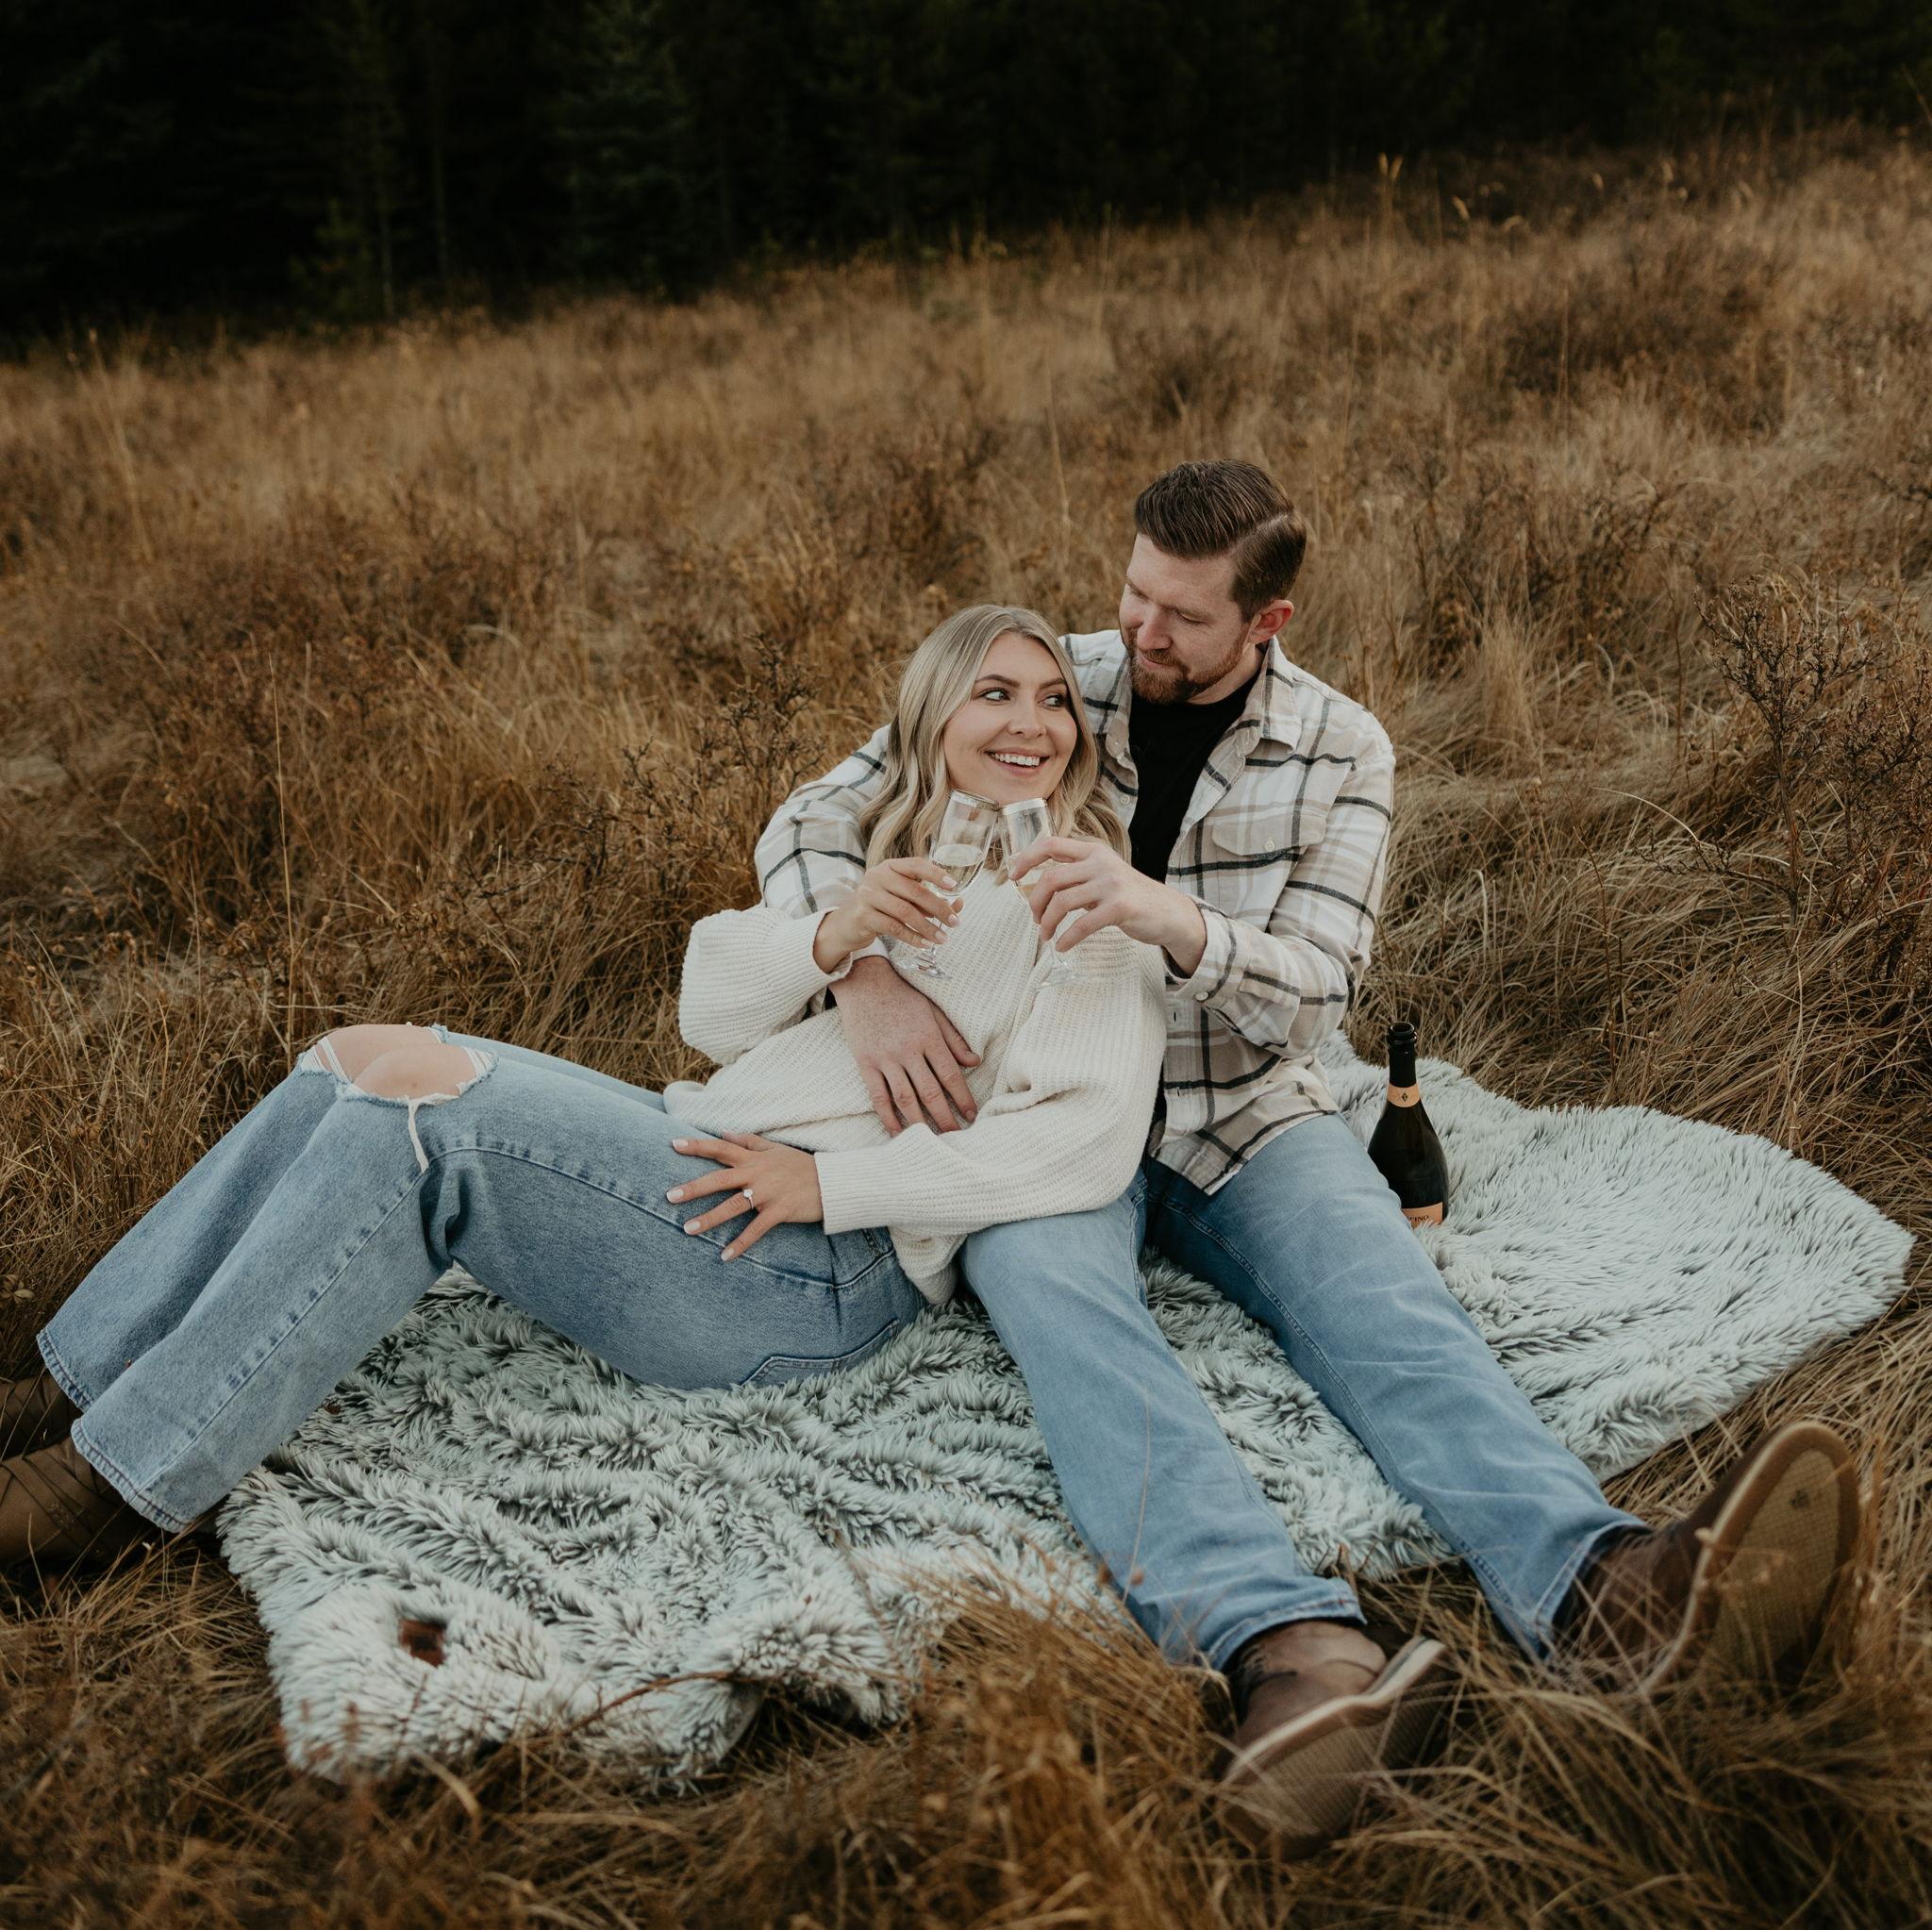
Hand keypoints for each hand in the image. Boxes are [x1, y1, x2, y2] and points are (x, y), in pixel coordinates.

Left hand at [666, 1131, 823, 1260]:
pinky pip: (755, 1231)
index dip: (697, 1146)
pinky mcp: (778, 1212)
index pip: (720, 1148)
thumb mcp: (775, 1148)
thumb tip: (724, 1133)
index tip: (673, 1144)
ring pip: (732, 1207)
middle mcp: (757, 1174)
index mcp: (754, 1158)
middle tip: (670, 1196)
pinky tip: (724, 1256)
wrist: (831, 1182)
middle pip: (719, 1179)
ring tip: (687, 1228)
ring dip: (709, 1219)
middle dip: (693, 1188)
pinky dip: (740, 1244)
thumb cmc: (801, 1165)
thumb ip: (748, 1141)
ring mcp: (767, 1194)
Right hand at [812, 856, 963, 971]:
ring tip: (943, 938)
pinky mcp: (863, 916)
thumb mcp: (903, 898)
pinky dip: (913, 937)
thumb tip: (959, 904)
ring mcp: (868, 895)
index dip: (935, 874)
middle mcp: (877, 877)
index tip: (953, 886)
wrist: (845, 924)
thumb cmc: (880, 908)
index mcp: (890, 867)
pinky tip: (925, 943)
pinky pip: (894, 927)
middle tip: (955, 922)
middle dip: (938, 908)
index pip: (916, 864)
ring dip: (928, 927)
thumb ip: (929, 899)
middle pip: (914, 891)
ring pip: (905, 912)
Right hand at [830, 954, 981, 1134]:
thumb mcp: (934, 1012)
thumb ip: (954, 1039)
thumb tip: (975, 1062)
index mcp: (928, 1037)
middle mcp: (908, 1050)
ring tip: (931, 1139)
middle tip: (957, 1135)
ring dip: (919, 1122)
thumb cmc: (903, 998)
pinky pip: (878, 1096)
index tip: (972, 1115)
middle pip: (930, 1092)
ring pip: (905, 1098)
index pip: (950, 1075)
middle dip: (945, 1117)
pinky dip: (887, 1116)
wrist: (865, 984)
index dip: (963, 1098)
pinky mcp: (865, 1063)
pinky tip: (897, 1131)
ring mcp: (885, 1059)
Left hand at [1008, 837, 1207, 966]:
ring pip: (1063, 902)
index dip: (1027, 858)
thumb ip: (1078, 876)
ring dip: (1048, 923)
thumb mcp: (1104, 876)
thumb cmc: (1131, 897)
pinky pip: (1082, 924)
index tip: (1014, 876)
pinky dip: (1067, 938)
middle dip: (1035, 902)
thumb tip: (1041, 888)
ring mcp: (1111, 883)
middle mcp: (1101, 862)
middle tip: (1035, 919)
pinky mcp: (1120, 906)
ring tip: (1047, 935)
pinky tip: (1063, 946)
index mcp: (1094, 851)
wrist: (1168, 912)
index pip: (1051, 844)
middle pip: (1052, 877)